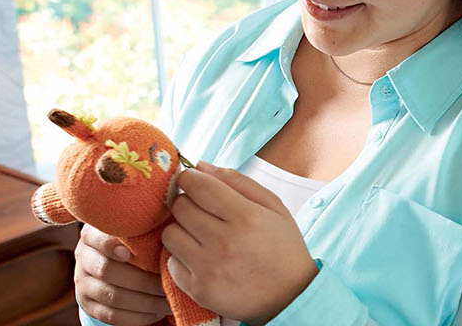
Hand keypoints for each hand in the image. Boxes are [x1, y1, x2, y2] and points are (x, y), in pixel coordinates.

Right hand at [73, 224, 170, 325]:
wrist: (110, 261)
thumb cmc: (132, 241)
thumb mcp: (133, 230)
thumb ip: (143, 227)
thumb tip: (170, 226)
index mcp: (92, 235)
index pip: (97, 238)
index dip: (110, 245)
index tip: (131, 253)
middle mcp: (84, 257)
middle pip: (107, 271)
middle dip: (143, 281)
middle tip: (168, 284)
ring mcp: (83, 283)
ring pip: (113, 296)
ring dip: (146, 302)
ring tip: (168, 301)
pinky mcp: (88, 305)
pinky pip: (112, 316)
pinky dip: (138, 317)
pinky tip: (157, 313)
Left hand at [163, 162, 318, 323]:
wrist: (292, 297)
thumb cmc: (283, 248)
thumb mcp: (274, 207)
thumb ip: (238, 182)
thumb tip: (200, 165)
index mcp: (246, 216)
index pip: (197, 185)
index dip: (189, 178)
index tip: (192, 182)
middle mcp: (225, 241)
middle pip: (180, 207)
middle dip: (186, 203)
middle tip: (200, 211)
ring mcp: (210, 268)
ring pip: (170, 234)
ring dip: (180, 230)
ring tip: (199, 236)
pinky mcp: (199, 290)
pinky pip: (171, 263)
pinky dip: (181, 258)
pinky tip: (200, 258)